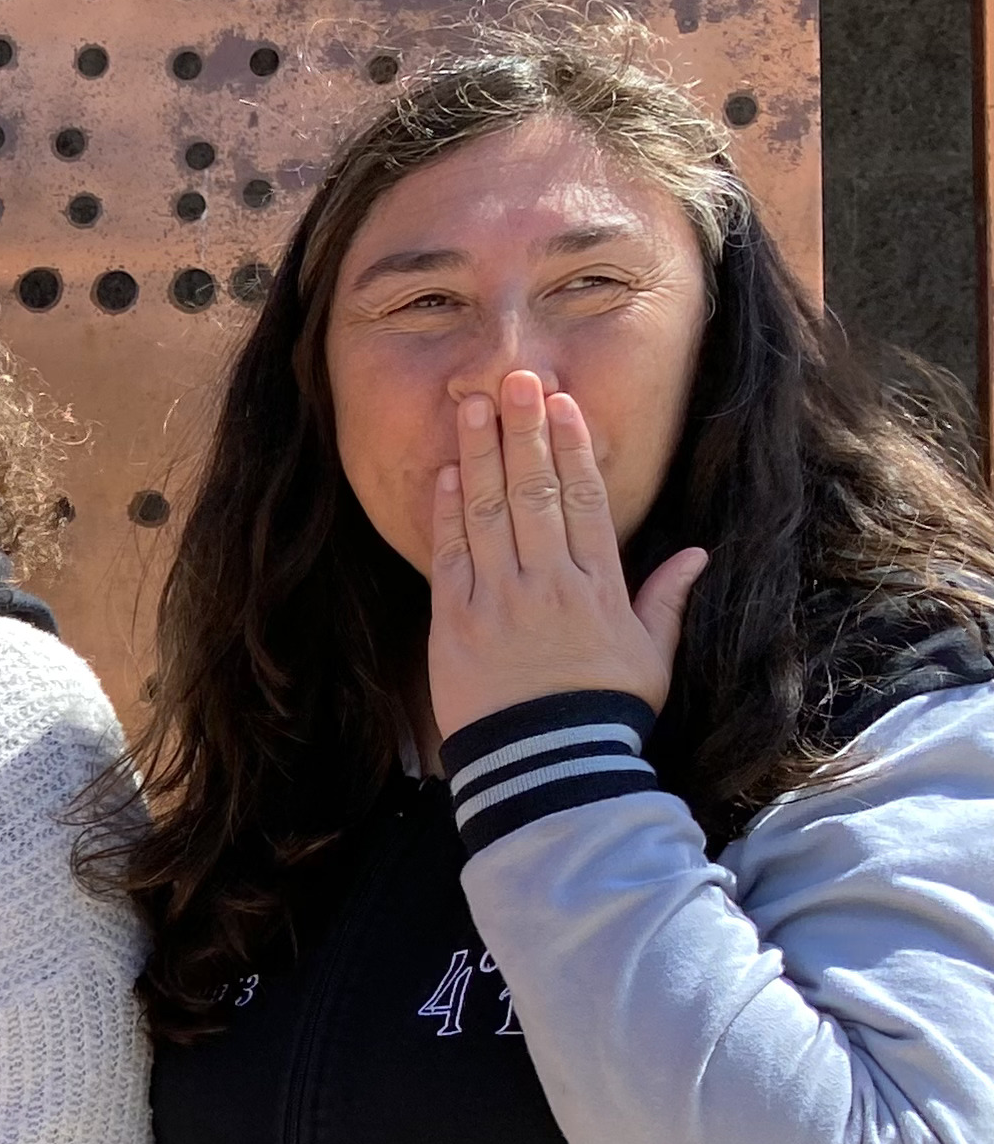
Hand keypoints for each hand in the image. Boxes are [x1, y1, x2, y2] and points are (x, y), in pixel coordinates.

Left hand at [424, 369, 708, 744]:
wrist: (545, 765)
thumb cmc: (603, 712)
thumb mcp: (652, 656)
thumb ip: (667, 600)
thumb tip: (698, 554)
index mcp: (598, 586)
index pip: (585, 500)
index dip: (573, 447)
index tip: (562, 405)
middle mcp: (547, 583)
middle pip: (535, 492)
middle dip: (523, 431)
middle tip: (512, 378)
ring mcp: (498, 602)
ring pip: (489, 513)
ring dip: (480, 456)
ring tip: (471, 406)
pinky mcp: (454, 625)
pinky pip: (450, 557)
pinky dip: (447, 514)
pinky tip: (446, 474)